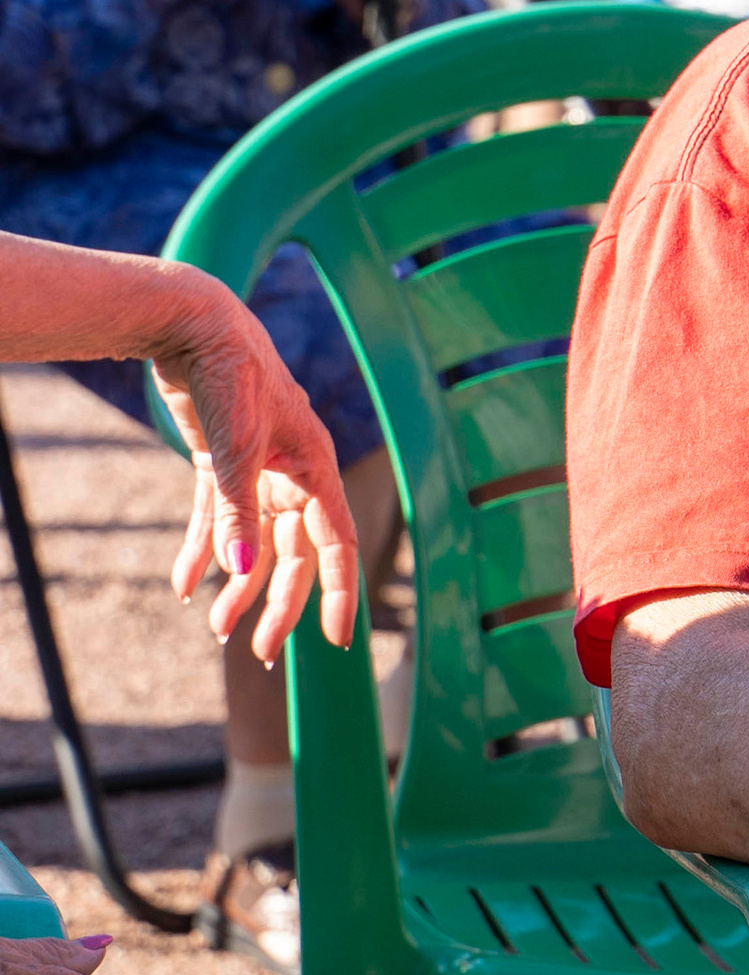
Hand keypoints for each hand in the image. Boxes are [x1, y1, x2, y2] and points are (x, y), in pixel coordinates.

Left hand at [152, 277, 362, 665]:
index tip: (338, 639)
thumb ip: (236, 514)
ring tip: (215, 626)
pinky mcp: (220, 461)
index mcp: (314, 467)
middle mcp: (292, 473)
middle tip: (262, 650)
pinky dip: (200, 550)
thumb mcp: (233, 449)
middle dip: (277, 604)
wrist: (192, 323)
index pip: (335, 543)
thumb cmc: (228, 374)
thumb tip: (239, 573)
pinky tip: (182, 583)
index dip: (339, 592)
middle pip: (292, 554)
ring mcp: (256, 468)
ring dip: (237, 585)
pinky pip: (215, 518)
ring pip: (254, 542)